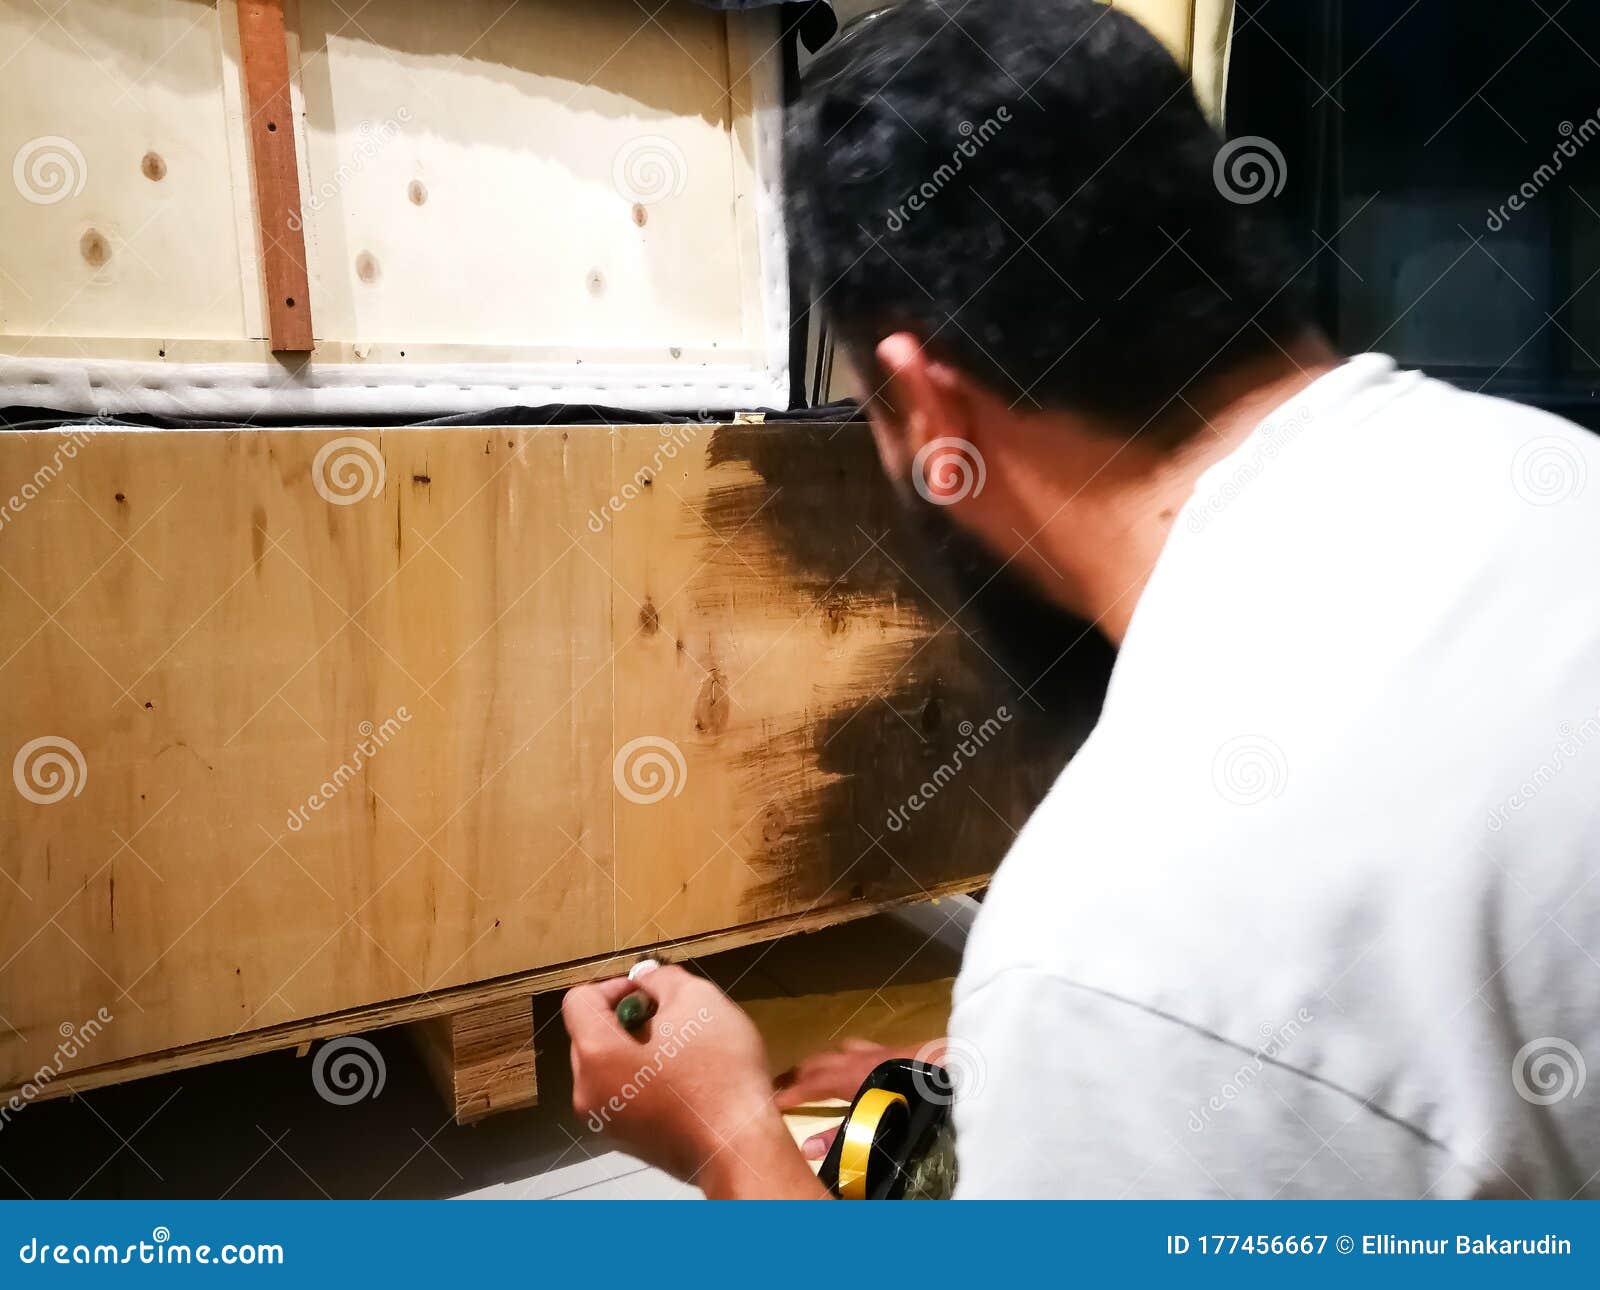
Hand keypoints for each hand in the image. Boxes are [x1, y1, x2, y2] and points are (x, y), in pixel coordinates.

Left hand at [562, 965, 824, 1197]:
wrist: (740, 1148)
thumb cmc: (719, 1072)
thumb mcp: (698, 1000)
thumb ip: (662, 979)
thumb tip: (646, 980)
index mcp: (595, 1055)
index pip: (579, 1001)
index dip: (615, 986)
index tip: (652, 995)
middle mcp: (586, 1093)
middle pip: (591, 1035)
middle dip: (627, 1021)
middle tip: (672, 1022)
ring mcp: (604, 1123)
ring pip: (609, 1068)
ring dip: (638, 1051)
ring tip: (682, 1054)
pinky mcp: (627, 1143)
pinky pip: (624, 1096)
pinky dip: (644, 1082)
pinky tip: (685, 1084)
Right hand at [774, 1037, 947, 1159]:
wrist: (950, 1071)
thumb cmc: (911, 1099)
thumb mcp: (872, 1122)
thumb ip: (838, 1135)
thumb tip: (808, 1147)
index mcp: (848, 1075)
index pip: (809, 1084)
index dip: (789, 1093)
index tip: (771, 1101)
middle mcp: (856, 1057)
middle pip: (819, 1062)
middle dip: (799, 1074)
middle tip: (783, 1087)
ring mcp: (875, 1049)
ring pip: (838, 1051)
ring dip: (823, 1062)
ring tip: (813, 1074)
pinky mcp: (892, 1048)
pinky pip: (860, 1047)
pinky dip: (847, 1055)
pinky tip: (854, 1062)